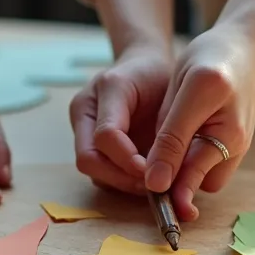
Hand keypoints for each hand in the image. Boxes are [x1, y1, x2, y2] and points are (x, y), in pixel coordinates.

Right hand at [69, 45, 170, 194]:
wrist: (145, 67)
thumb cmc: (161, 76)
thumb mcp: (170, 89)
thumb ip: (168, 124)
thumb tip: (170, 170)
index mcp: (106, 88)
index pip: (106, 135)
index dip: (128, 159)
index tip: (155, 172)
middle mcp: (86, 110)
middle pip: (88, 159)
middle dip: (121, 179)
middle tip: (153, 188)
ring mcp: (83, 128)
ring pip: (92, 170)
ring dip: (122, 184)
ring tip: (153, 188)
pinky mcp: (90, 145)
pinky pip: (101, 172)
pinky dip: (123, 182)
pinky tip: (146, 182)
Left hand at [145, 24, 254, 219]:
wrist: (244, 45)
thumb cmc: (212, 57)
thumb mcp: (187, 88)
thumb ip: (172, 137)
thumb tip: (156, 183)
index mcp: (225, 128)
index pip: (189, 173)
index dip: (166, 186)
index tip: (147, 193)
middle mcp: (235, 143)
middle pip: (196, 183)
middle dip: (173, 180)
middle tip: (148, 167)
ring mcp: (237, 146)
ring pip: (200, 178)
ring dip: (181, 170)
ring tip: (164, 148)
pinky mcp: (231, 145)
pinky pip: (206, 166)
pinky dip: (190, 160)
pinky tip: (180, 140)